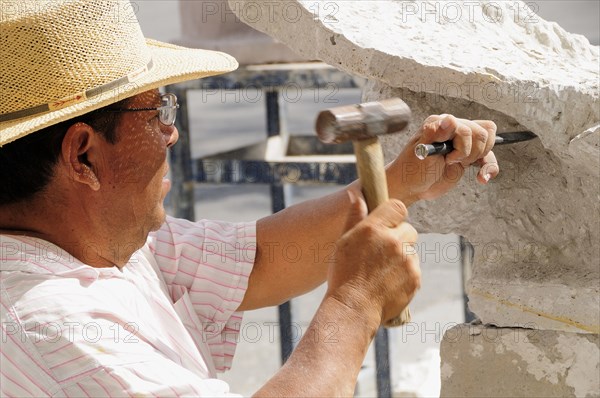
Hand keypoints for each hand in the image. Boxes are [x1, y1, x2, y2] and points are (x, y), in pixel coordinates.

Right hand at [326, 193, 420, 326]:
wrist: (353, 309)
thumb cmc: (343, 275)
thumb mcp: (343, 242)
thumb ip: (354, 218)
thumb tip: (358, 197)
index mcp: (374, 228)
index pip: (398, 207)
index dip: (394, 215)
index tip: (388, 224)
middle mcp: (394, 241)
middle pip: (408, 229)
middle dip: (399, 238)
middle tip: (382, 253)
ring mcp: (407, 260)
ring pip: (411, 251)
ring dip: (402, 258)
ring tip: (381, 272)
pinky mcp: (415, 278)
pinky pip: (414, 269)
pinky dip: (405, 274)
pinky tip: (387, 283)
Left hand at [387, 114, 498, 204]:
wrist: (411, 186)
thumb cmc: (411, 169)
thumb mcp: (422, 152)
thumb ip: (435, 134)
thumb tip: (449, 119)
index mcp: (441, 124)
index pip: (467, 127)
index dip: (462, 145)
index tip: (447, 158)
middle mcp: (453, 129)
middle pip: (481, 133)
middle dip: (470, 152)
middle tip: (452, 162)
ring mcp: (461, 143)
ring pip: (488, 141)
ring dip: (480, 158)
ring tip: (461, 166)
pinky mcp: (467, 157)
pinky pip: (489, 157)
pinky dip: (489, 168)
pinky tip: (482, 178)